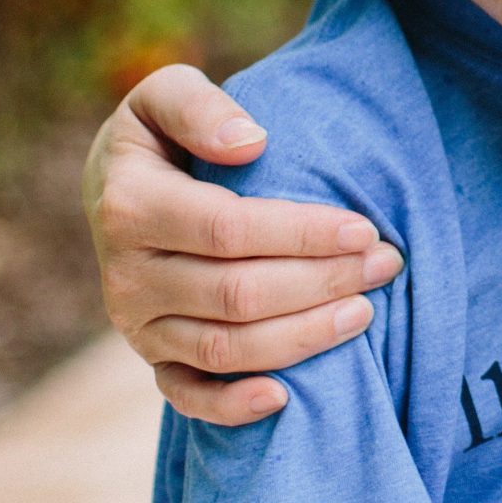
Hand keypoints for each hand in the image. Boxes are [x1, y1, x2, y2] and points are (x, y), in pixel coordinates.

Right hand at [84, 63, 404, 424]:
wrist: (115, 187)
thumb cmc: (161, 136)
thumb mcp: (164, 95)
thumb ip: (199, 106)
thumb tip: (249, 142)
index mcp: (130, 206)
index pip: (229, 231)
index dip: (301, 234)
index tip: (364, 228)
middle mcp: (126, 276)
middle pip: (236, 294)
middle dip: (321, 283)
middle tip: (386, 265)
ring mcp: (137, 325)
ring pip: (224, 349)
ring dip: (302, 337)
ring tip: (365, 311)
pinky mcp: (151, 358)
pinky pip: (187, 397)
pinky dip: (233, 406)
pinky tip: (288, 397)